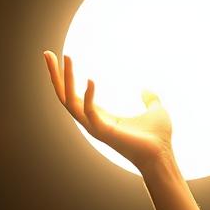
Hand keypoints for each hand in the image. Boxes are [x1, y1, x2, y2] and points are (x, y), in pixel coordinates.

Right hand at [43, 50, 173, 171]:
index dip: (64, 78)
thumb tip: (147, 89)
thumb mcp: (155, 111)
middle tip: (47, 54)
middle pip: (64, 96)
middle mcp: (92, 121)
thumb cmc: (157, 137)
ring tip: (67, 57)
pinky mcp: (103, 132)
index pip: (74, 95)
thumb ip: (150, 100)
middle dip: (55, 75)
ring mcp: (95, 127)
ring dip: (65, 79)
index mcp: (100, 116)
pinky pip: (89, 112)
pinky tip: (90, 79)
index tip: (59, 56)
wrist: (162, 156)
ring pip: (70, 102)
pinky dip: (88, 95)